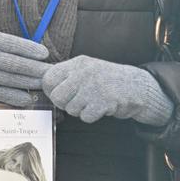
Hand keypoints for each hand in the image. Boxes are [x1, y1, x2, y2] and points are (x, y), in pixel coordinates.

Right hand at [0, 13, 51, 106]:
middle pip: (18, 63)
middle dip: (37, 69)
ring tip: (46, 87)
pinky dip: (14, 96)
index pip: (15, 44)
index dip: (32, 50)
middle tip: (54, 74)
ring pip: (11, 79)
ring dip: (30, 84)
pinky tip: (27, 99)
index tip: (46, 55)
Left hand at [42, 55, 173, 125]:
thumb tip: (43, 85)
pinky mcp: (103, 101)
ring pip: (71, 109)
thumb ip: (67, 75)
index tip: (61, 94)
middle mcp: (84, 72)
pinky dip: (92, 116)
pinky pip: (85, 117)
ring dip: (81, 110)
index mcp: (78, 63)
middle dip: (65, 104)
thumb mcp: (86, 69)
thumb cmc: (107, 80)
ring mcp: (94, 86)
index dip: (51, 91)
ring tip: (93, 101)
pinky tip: (100, 107)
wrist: (136, 86)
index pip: (49, 78)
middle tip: (78, 101)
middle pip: (57, 97)